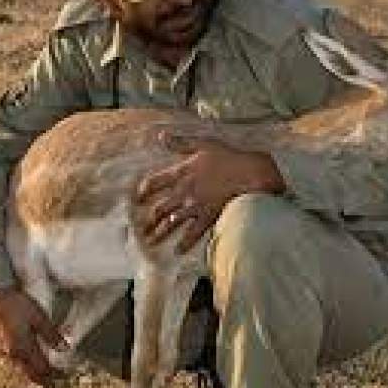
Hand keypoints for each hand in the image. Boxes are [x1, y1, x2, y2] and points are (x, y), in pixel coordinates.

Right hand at [0, 287, 66, 385]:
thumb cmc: (18, 305)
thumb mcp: (39, 317)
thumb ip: (51, 334)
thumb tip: (64, 348)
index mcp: (24, 348)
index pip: (42, 368)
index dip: (54, 375)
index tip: (63, 378)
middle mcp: (12, 354)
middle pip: (30, 374)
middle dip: (43, 380)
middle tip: (54, 385)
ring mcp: (4, 352)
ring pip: (21, 370)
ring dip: (33, 375)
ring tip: (43, 377)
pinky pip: (14, 363)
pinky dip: (24, 367)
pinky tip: (28, 364)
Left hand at [135, 132, 284, 252]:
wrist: (249, 173)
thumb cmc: (228, 157)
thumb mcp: (203, 144)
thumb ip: (180, 143)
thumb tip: (161, 136)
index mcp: (182, 172)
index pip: (155, 182)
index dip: (144, 190)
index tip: (138, 197)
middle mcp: (184, 191)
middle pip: (160, 208)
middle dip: (149, 219)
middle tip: (141, 228)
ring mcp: (195, 206)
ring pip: (171, 223)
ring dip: (159, 233)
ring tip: (150, 242)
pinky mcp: (208, 217)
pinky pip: (192, 234)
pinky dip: (184, 243)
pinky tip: (178, 251)